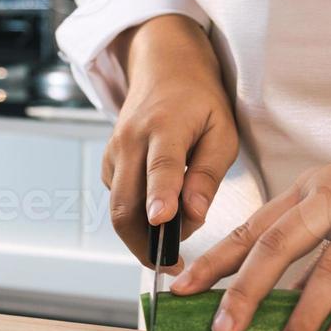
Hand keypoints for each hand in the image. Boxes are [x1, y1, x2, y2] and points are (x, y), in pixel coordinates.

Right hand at [102, 15, 238, 266]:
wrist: (163, 66)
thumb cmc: (199, 99)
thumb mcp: (222, 131)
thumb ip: (209, 175)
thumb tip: (193, 213)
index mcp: (166, 126)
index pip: (161, 166)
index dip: (161, 196)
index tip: (163, 222)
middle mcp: (131, 140)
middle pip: (125, 203)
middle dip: (144, 242)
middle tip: (172, 265)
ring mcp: (114, 151)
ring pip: (119, 208)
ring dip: (142, 233)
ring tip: (174, 238)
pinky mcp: (108, 163)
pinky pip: (119, 200)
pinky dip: (138, 217)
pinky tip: (162, 213)